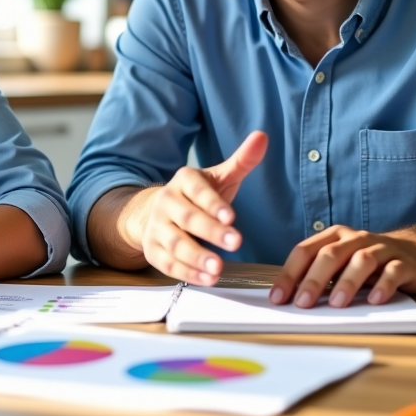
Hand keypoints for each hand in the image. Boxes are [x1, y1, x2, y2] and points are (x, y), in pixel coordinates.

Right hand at [133, 131, 267, 285]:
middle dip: (211, 232)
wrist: (157, 211)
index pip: (198, 191)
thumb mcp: (219, 177)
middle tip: (236, 243)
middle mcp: (166, 202)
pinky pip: (167, 263)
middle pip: (188, 219)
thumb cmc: (197, 196)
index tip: (232, 217)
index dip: (214, 204)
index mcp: (184, 181)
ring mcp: (157, 227)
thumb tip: (262, 136)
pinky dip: (186, 272)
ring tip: (219, 269)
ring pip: (176, 243)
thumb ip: (242, 161)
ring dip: (197, 257)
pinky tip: (206, 279)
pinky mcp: (153, 250)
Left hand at [270, 224, 415, 308]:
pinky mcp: (405, 263)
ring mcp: (382, 249)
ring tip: (337, 304)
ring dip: (347, 282)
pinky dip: (383, 285)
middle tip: (303, 303)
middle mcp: (357, 238)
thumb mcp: (341, 263)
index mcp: (335, 236)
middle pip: (331, 255)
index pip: (305, 251)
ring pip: (362, 261)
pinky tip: (375, 300)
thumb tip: (290, 300)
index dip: (290, 274)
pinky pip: (393, 272)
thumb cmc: (368, 262)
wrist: (415, 251)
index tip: (278, 298)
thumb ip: (320, 276)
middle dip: (314, 279)